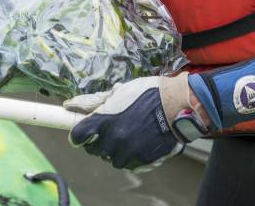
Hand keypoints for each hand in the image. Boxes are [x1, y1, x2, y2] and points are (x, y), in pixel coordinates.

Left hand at [63, 73, 205, 171]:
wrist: (176, 105)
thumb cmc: (149, 93)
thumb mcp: (121, 91)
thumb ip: (100, 102)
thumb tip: (78, 105)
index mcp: (104, 120)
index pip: (78, 136)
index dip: (79, 135)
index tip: (82, 133)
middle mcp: (113, 138)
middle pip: (93, 150)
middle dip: (97, 141)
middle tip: (108, 131)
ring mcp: (127, 151)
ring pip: (111, 158)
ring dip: (114, 150)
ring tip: (126, 136)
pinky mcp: (141, 159)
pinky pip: (128, 163)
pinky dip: (129, 157)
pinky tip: (137, 143)